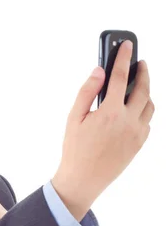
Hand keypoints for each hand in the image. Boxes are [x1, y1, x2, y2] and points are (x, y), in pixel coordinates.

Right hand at [52, 40, 154, 211]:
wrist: (83, 180)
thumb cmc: (75, 150)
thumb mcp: (74, 118)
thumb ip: (87, 91)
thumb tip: (99, 71)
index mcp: (110, 113)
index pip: (121, 76)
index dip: (124, 57)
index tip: (128, 45)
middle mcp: (128, 122)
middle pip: (143, 88)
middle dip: (143, 72)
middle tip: (140, 62)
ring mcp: (137, 134)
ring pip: (150, 105)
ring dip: (146, 91)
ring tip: (138, 85)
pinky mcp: (139, 144)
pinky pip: (148, 121)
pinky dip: (144, 111)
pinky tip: (134, 108)